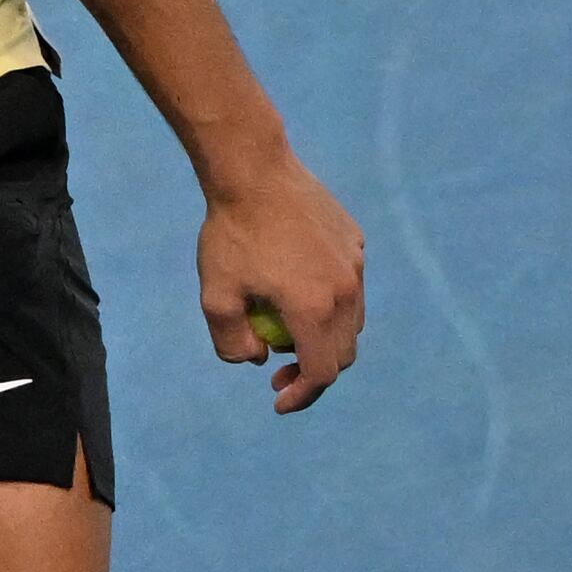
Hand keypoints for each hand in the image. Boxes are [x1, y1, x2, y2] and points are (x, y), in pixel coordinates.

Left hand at [198, 149, 366, 413]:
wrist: (255, 171)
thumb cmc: (230, 234)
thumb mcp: (215, 296)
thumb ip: (232, 341)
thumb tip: (257, 360)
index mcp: (314, 308)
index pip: (321, 372)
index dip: (301, 396)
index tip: (277, 401)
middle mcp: (346, 290)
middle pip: (342, 353)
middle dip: (312, 372)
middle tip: (277, 371)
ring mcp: (356, 265)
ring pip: (351, 322)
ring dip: (323, 339)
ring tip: (284, 331)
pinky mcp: (356, 243)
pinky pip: (349, 287)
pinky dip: (328, 303)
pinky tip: (293, 288)